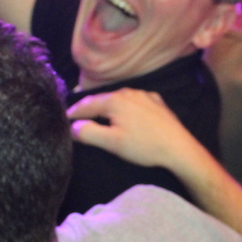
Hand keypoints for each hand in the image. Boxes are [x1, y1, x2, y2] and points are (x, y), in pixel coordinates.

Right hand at [66, 88, 203, 171]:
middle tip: (77, 117)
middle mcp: (128, 92)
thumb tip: (73, 127)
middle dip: (89, 108)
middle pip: (102, 100)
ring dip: (106, 106)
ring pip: (118, 99)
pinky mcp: (156, 102)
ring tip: (98, 115)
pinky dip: (124, 107)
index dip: (73, 112)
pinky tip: (125, 115)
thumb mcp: (112, 143)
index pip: (86, 104)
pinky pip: (134, 101)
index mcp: (114, 101)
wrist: (179, 148)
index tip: (63, 118)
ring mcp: (144, 95)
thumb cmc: (144, 146)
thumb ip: (89, 133)